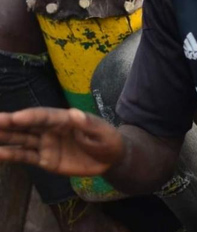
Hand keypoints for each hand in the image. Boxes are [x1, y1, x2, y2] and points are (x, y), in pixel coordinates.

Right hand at [0, 108, 123, 176]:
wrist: (111, 159)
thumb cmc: (108, 140)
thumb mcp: (103, 132)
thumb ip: (88, 124)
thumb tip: (74, 114)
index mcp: (65, 119)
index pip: (45, 116)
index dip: (31, 117)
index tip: (16, 117)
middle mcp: (51, 129)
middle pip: (28, 125)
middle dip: (9, 123)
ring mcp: (46, 144)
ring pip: (21, 139)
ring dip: (4, 137)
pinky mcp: (45, 159)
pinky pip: (26, 157)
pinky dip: (10, 155)